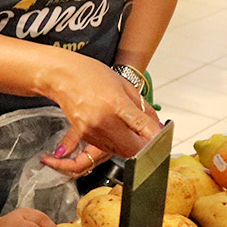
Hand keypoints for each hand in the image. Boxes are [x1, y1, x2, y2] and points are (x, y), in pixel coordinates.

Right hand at [42, 58, 160, 174]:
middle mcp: (103, 120)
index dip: (157, 136)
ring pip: (120, 152)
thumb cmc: (91, 75)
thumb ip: (142, 106)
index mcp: (116, 104)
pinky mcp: (84, 135)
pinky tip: (118, 135)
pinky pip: (105, 148)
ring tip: (134, 136)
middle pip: (133, 148)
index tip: (164, 138)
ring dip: (131, 148)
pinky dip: (116, 145)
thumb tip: (156, 124)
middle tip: (151, 141)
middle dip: (146, 148)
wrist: (62, 76)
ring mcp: (92, 130)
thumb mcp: (123, 84)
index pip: (143, 127)